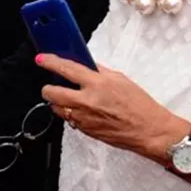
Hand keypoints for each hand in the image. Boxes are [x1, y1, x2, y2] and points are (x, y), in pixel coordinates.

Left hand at [36, 55, 185, 160]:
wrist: (149, 131)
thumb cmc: (139, 106)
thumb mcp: (121, 80)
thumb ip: (99, 72)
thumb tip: (84, 64)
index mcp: (98, 84)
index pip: (67, 69)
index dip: (50, 62)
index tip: (41, 59)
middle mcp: (87, 101)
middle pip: (52, 93)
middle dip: (48, 88)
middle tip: (52, 85)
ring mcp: (83, 118)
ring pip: (56, 109)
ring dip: (57, 102)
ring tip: (68, 98)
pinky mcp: (84, 131)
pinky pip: (68, 120)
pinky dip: (70, 114)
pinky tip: (81, 110)